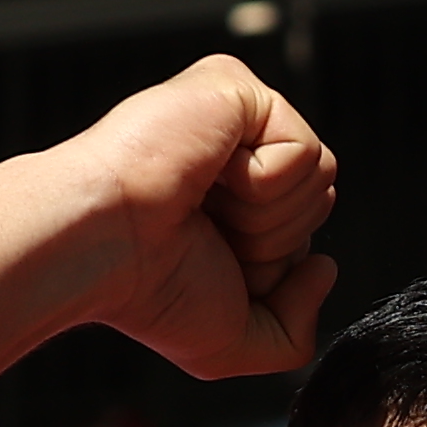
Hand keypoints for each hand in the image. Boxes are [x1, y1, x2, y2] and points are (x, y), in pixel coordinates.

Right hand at [61, 59, 340, 382]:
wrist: (100, 246)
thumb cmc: (148, 291)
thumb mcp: (233, 342)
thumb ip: (295, 330)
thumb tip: (327, 268)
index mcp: (229, 197)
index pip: (303, 229)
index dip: (271, 265)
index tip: (205, 256)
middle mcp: (232, 148)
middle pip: (320, 200)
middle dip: (273, 241)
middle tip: (204, 230)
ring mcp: (233, 112)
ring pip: (321, 177)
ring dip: (266, 215)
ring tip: (202, 203)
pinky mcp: (234, 84)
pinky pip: (304, 152)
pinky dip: (263, 183)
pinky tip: (207, 174)